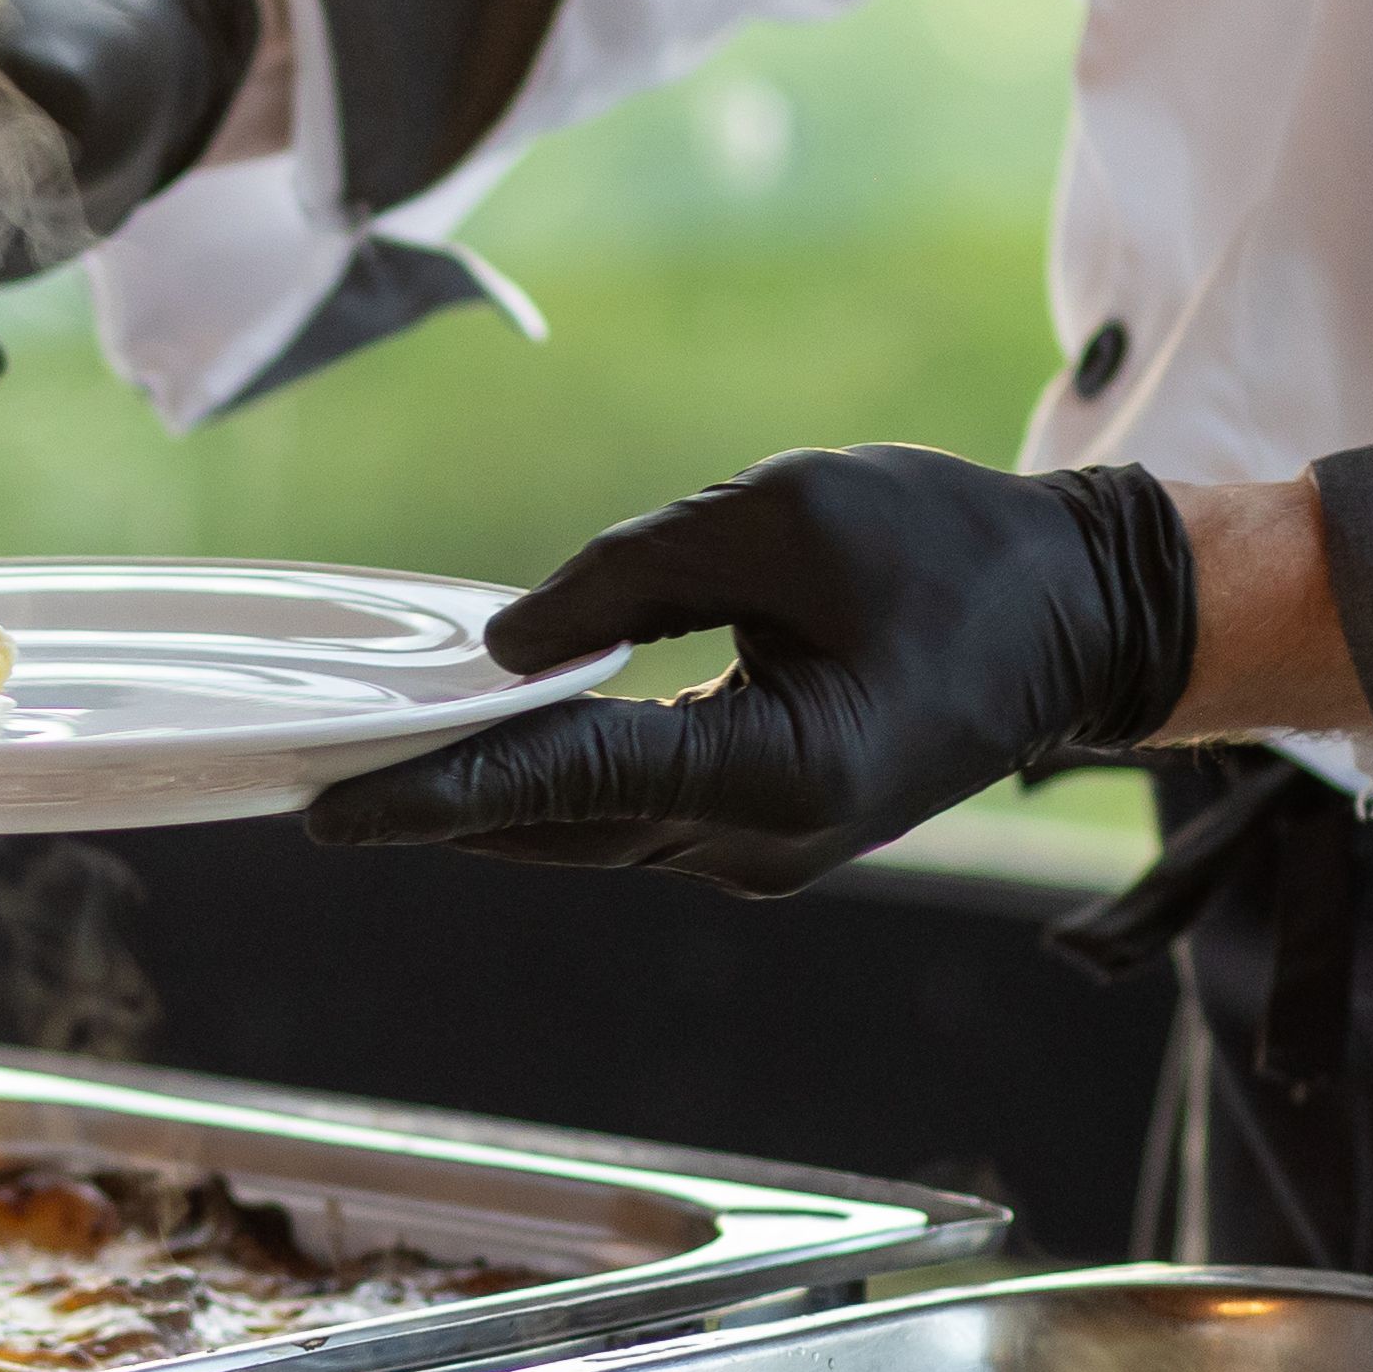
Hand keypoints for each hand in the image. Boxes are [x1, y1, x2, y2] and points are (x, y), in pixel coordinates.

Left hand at [303, 447, 1201, 890]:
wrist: (1077, 623)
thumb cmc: (953, 550)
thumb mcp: (785, 516)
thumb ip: (635, 573)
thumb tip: (505, 643)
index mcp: (776, 771)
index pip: (567, 781)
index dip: (438, 791)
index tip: (327, 808)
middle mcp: (755, 844)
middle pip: (552, 827)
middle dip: (427, 800)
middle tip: (295, 774)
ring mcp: (756, 854)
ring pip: (580, 830)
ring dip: (477, 796)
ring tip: (351, 756)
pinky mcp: (753, 833)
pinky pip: (621, 813)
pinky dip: (543, 782)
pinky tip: (469, 742)